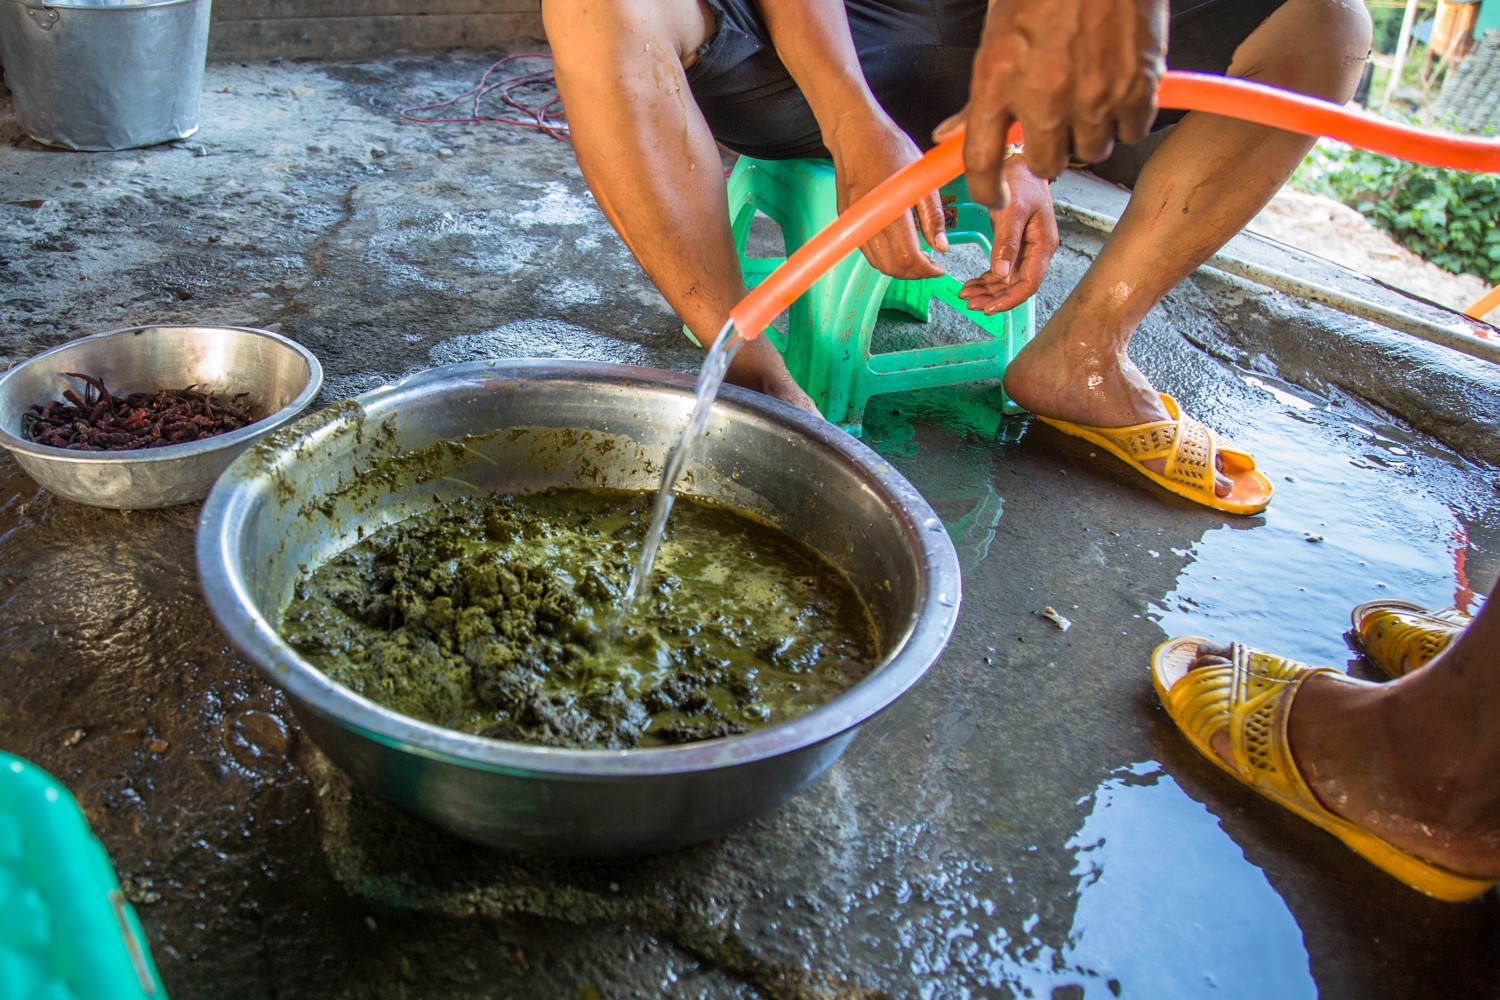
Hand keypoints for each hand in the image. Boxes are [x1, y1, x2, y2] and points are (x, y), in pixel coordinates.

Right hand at [828, 115, 948, 280]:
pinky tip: (898, 246)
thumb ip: (933, 216)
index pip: (907, 257)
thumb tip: (941, 247)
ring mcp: (854, 223)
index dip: (926, 270)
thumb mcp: (921, 179)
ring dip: (898, 268)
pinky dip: (884, 257)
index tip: (939, 268)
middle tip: (930, 266)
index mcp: (889, 210)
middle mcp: (868, 221)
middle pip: (891, 267)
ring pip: (877, 264)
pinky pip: (867, 251)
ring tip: (917, 258)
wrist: (854, 133)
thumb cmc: (889, 147)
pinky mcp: (847, 221)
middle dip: (913, 273)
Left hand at [933, 0, 1166, 206]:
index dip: (985, 189)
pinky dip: (1126, 118)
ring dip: (1087, 134)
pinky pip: (1131, 131)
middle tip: (1052, 123)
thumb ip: (979, 93)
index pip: (980, 160)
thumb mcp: (997, 33)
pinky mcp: (1137, 85)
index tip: (992, 196)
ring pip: (1090, 150)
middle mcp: (1044, 94)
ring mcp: (1093, 94)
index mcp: (998, 77)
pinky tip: (1117, 89)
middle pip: (1044, 164)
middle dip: (1046, 150)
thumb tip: (951, 134)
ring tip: (1087, 97)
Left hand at [957, 160, 1056, 314]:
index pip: (1029, 283)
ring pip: (1008, 280)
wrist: (1020, 163)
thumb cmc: (1021, 181)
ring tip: (966, 295)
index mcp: (1043, 245)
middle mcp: (1037, 251)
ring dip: (988, 291)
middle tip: (970, 303)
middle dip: (994, 298)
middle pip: (1017, 286)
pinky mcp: (1015, 245)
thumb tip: (1001, 273)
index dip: (1009, 299)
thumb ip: (1007, 242)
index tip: (989, 308)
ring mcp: (1027, 249)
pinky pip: (1002, 269)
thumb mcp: (1012, 210)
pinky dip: (987, 279)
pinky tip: (972, 284)